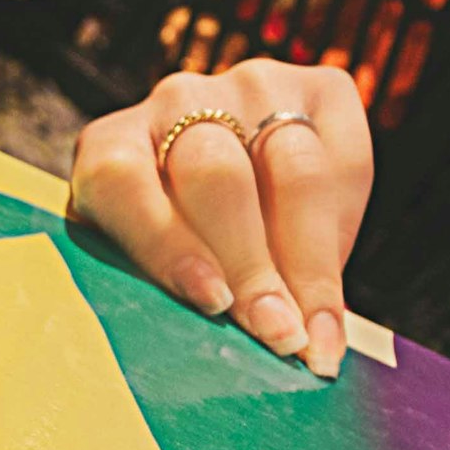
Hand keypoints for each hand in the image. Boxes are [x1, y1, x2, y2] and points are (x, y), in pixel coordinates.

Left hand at [68, 60, 375, 378]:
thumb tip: (199, 361)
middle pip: (218, 179)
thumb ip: (153, 296)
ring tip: (312, 335)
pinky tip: (334, 299)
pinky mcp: (320, 90)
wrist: (224, 201)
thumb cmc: (164, 260)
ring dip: (306, 263)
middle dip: (252, 268)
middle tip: (276, 337)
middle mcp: (175, 104)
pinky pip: (341, 159)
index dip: (167, 244)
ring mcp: (249, 88)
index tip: (210, 303)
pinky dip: (342, 235)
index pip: (124, 181)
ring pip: (291, 171)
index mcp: (107, 148)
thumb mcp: (135, 272)